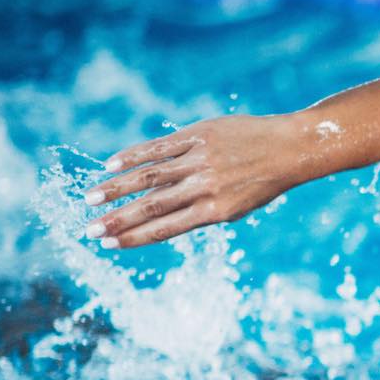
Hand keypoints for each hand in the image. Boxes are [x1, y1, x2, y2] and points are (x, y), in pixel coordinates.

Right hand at [84, 114, 310, 248]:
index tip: (109, 244)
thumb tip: (165, 217)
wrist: (291, 148)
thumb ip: (203, 211)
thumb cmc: (264, 181)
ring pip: (150, 177)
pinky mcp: (199, 136)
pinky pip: (160, 147)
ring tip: (91, 197)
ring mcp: (200, 160)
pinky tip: (111, 164)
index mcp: (216, 211)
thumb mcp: (238, 205)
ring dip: (117, 188)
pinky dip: (134, 155)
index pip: (167, 228)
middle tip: (89, 229)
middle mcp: (205, 187)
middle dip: (118, 220)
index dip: (136, 237)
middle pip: (152, 206)